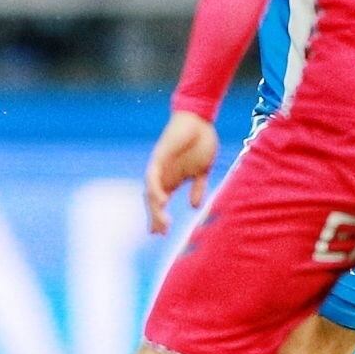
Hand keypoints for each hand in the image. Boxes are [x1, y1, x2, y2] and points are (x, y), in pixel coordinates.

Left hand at [144, 110, 218, 235]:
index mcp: (173, 178)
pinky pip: (153, 176)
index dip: (159, 217)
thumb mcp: (202, 170)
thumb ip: (198, 188)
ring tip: (161, 224)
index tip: (160, 234)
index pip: (161, 201)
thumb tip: (194, 207)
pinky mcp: (160, 157)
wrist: (200, 119)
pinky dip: (155, 190)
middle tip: (160, 233)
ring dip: (155, 209)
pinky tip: (161, 201)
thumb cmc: (201, 141)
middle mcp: (164, 175)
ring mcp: (160, 166)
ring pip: (151, 192)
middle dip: (155, 217)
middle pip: (153, 200)